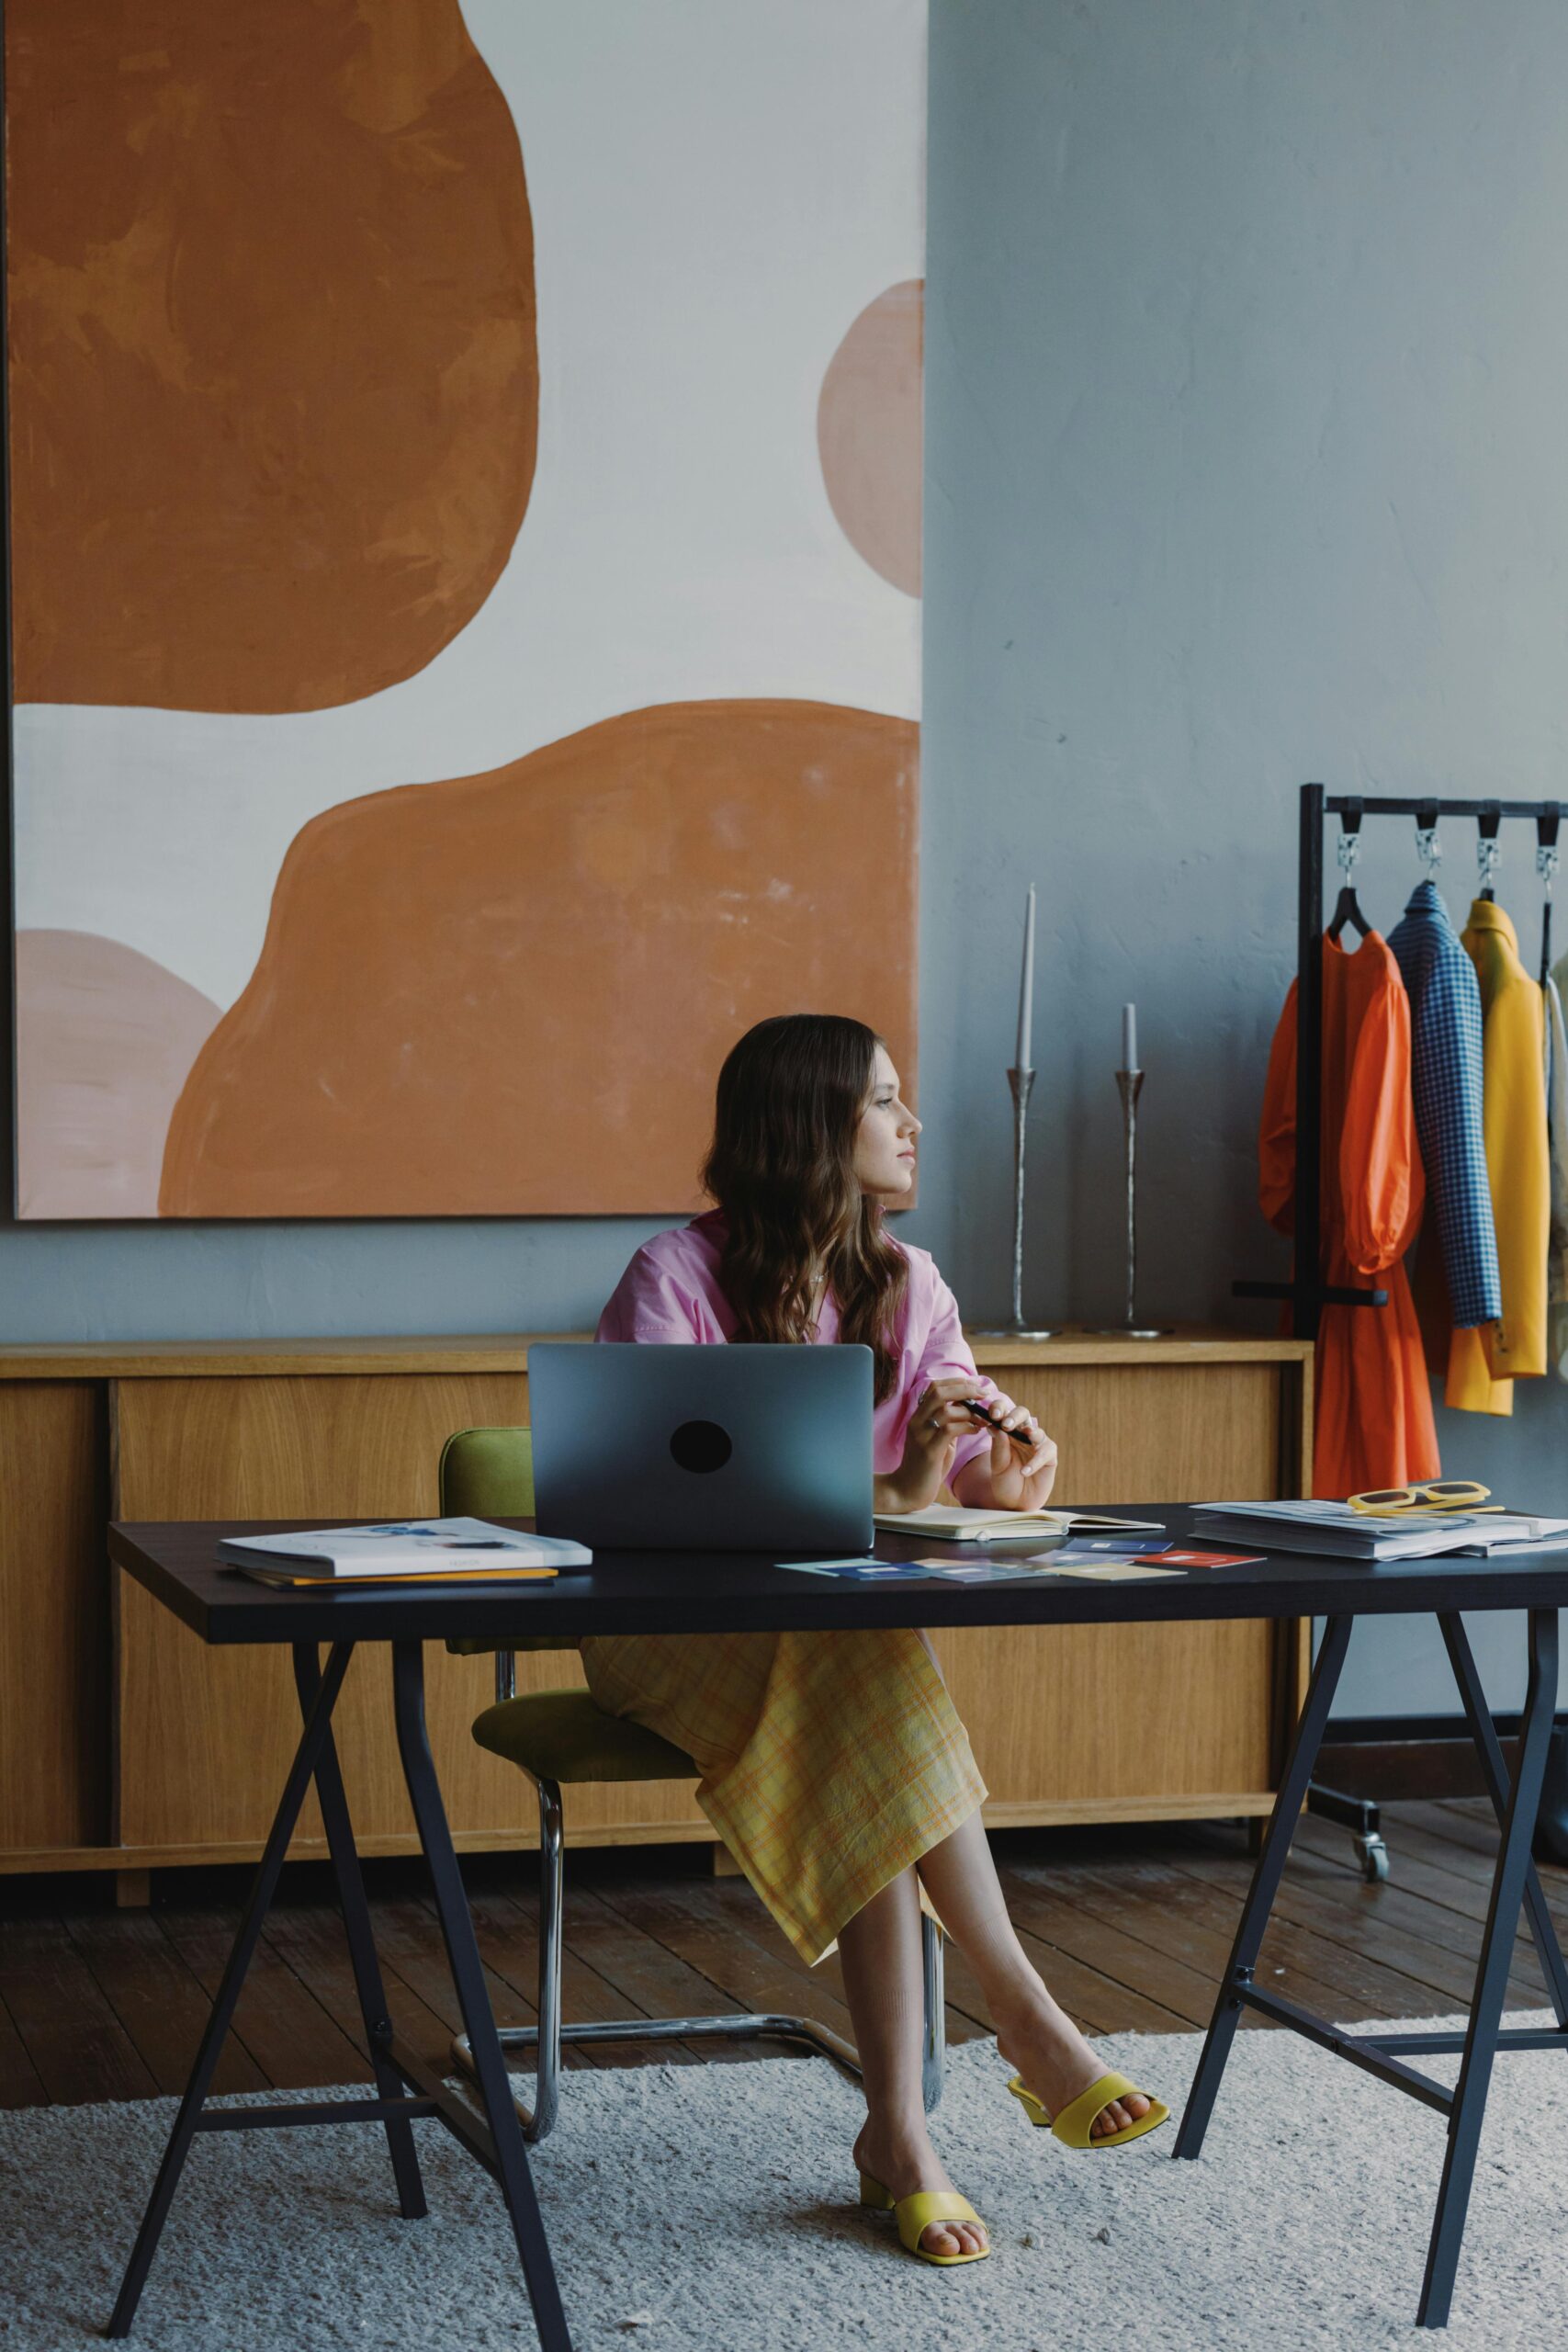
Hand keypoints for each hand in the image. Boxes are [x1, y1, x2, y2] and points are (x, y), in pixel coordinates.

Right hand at [877, 1377, 989, 1513]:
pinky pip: (949, 1430)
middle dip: (965, 1389)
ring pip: (946, 1410)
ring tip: (983, 1418)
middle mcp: (917, 1422)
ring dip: (970, 1411)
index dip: (957, 1382)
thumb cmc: (925, 1466)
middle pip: (939, 1392)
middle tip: (984, 1393)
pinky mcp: (928, 1451)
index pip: (934, 1387)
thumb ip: (947, 1424)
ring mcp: (921, 1436)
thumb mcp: (937, 1440)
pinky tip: (976, 1430)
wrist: (907, 1490)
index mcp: (918, 1417)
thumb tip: (967, 1410)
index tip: (976, 1385)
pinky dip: (967, 1426)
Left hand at [953, 1388, 1057, 1511]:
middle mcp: (1022, 1433)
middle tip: (1006, 1424)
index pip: (1003, 1412)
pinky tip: (1025, 1471)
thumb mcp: (997, 1466)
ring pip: (1036, 1430)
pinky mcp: (1049, 1455)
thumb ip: (998, 1447)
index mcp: (1005, 1431)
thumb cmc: (1005, 1481)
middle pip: (1022, 1414)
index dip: (998, 1408)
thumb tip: (995, 1426)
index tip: (992, 1415)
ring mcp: (1037, 1443)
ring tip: (1025, 1435)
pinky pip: (1045, 1452)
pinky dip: (1035, 1461)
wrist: (1016, 1503)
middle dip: (1014, 1416)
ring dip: (1030, 1432)